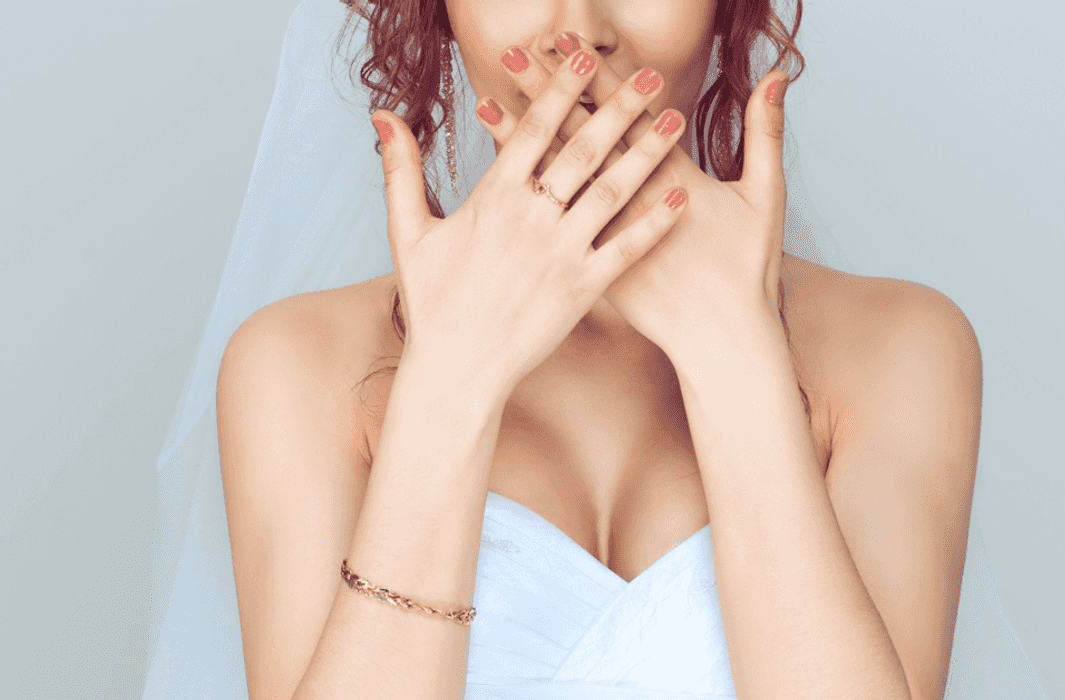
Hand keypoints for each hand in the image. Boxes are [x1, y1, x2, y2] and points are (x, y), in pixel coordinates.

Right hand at [372, 44, 688, 390]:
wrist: (458, 369)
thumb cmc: (432, 302)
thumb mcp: (407, 232)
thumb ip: (401, 169)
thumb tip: (384, 115)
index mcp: (492, 199)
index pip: (532, 129)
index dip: (560, 88)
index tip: (583, 56)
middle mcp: (531, 219)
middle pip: (582, 150)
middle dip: (617, 107)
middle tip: (648, 74)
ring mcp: (561, 254)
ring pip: (612, 191)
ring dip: (646, 152)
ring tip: (675, 117)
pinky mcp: (583, 289)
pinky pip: (626, 248)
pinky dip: (654, 223)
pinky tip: (680, 197)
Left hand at [497, 33, 791, 357]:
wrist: (723, 340)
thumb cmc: (749, 269)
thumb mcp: (767, 196)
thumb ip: (766, 132)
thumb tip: (777, 76)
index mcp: (673, 177)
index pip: (626, 113)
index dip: (597, 76)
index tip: (568, 43)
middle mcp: (632, 203)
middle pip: (581, 136)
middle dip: (547, 93)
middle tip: (514, 54)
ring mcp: (607, 237)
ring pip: (557, 179)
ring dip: (523, 140)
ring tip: (487, 103)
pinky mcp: (593, 266)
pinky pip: (550, 223)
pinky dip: (526, 198)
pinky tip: (497, 178)